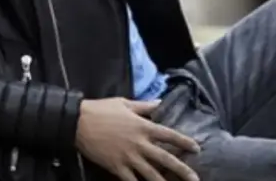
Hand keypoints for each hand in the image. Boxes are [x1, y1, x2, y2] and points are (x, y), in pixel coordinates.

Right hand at [75, 98, 200, 180]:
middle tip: (195, 179)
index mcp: (143, 126)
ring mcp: (129, 157)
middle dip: (182, 170)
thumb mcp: (125, 103)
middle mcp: (140, 143)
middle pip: (166, 159)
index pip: (170, 135)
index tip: (196, 149)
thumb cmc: (102, 110)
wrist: (79, 122)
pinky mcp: (117, 167)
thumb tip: (160, 102)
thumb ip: (145, 106)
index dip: (184, 142)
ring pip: (152, 174)